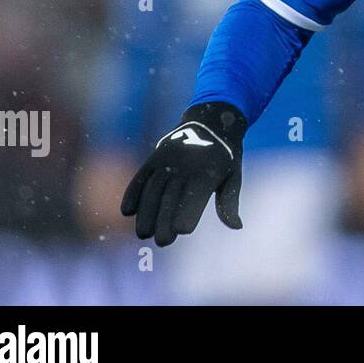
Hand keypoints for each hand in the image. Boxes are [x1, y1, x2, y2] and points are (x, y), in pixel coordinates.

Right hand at [120, 101, 247, 246]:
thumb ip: (229, 202)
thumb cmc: (225, 157)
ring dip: (146, 212)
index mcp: (209, 172)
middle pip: (172, 197)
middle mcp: (186, 165)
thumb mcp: (233, 176)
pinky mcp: (155, 156)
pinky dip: (132, 192)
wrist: (212, 120)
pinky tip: (127, 211)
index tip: (181, 232)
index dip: (188, 214)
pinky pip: (141, 176)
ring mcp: (168, 159)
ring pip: (153, 189)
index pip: (195, 197)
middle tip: (162, 242)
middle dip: (165, 220)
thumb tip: (237, 227)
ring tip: (143, 234)